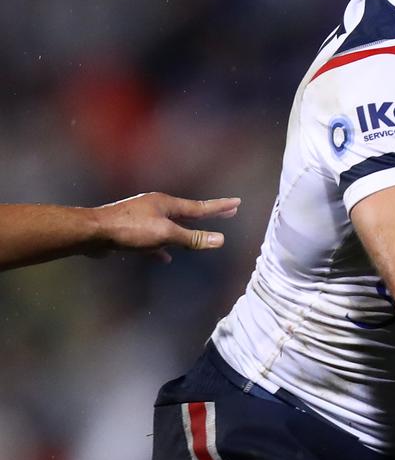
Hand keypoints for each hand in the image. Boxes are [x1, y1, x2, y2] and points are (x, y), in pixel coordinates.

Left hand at [92, 193, 240, 262]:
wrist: (93, 232)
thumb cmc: (130, 230)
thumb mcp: (165, 234)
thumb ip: (192, 238)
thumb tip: (220, 239)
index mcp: (167, 204)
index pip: (200, 207)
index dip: (220, 207)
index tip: (237, 202)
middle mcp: (157, 208)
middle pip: (188, 213)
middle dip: (207, 215)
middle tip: (228, 212)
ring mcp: (143, 218)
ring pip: (171, 225)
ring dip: (185, 231)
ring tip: (197, 236)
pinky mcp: (131, 231)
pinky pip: (155, 238)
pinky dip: (163, 247)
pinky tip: (165, 257)